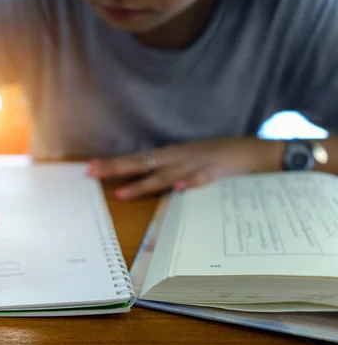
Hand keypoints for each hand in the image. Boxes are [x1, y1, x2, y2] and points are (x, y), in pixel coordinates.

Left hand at [88, 138, 282, 199]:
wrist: (255, 152)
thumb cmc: (218, 158)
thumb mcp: (188, 163)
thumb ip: (167, 173)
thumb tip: (142, 183)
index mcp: (170, 156)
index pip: (136, 160)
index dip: (113, 165)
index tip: (89, 168)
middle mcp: (178, 158)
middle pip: (142, 163)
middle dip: (116, 169)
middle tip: (91, 172)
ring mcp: (196, 164)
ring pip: (166, 174)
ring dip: (144, 184)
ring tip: (123, 193)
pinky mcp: (217, 172)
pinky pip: (202, 179)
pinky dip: (190, 183)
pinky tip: (179, 188)